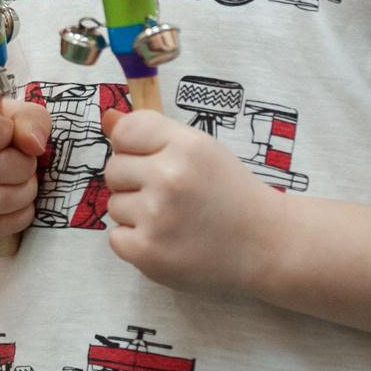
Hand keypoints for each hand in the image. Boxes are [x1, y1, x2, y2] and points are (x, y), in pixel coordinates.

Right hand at [0, 94, 50, 246]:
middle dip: (25, 168)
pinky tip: (19, 207)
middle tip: (28, 166)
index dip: (5, 132)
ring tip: (27, 186)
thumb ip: (29, 119)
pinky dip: (18, 218)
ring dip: (25, 194)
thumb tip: (35, 144)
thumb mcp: (11, 116)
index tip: (11, 135)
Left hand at [101, 107, 278, 293]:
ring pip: (114, 205)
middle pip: (113, 169)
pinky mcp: (149, 252)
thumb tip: (107, 118)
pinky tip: (168, 240)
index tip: (155, 162)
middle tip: (170, 195)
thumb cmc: (228, 192)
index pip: (123, 133)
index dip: (134, 148)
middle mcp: (169, 177)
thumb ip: (151, 131)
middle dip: (134, 182)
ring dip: (136, 214)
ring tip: (173, 219)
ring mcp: (157, 216)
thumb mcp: (198, 148)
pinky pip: (116, 238)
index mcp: (185, 145)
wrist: (264, 244)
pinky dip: (136, 242)